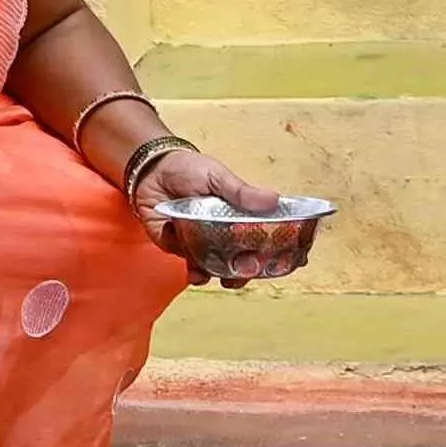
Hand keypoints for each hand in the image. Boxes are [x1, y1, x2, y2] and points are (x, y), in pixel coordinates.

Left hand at [132, 144, 319, 285]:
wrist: (152, 170)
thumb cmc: (190, 169)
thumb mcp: (219, 177)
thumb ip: (241, 192)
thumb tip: (273, 200)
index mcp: (238, 218)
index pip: (263, 239)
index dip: (276, 253)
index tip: (292, 262)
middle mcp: (223, 234)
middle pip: (241, 261)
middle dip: (246, 272)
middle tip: (247, 271)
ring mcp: (201, 243)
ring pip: (216, 269)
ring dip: (219, 276)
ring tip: (221, 277)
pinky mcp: (179, 248)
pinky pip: (189, 266)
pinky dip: (193, 270)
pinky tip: (190, 262)